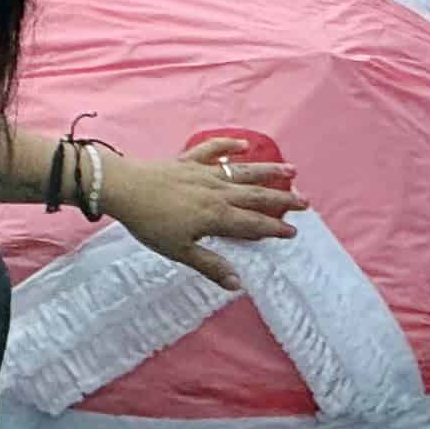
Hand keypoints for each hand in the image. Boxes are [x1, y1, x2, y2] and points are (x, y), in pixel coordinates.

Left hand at [105, 130, 306, 286]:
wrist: (124, 188)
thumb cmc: (149, 223)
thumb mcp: (179, 251)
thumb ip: (210, 265)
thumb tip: (237, 283)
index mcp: (216, 216)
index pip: (253, 224)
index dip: (275, 229)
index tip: (294, 232)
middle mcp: (216, 192)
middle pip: (256, 196)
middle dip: (282, 200)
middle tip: (305, 203)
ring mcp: (203, 173)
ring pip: (242, 172)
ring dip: (268, 171)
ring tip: (291, 171)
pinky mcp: (187, 161)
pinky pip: (212, 151)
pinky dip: (229, 145)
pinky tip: (244, 145)